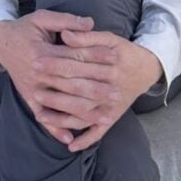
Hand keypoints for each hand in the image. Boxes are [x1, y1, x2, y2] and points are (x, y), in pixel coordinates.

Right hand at [0, 11, 111, 144]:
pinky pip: (43, 117)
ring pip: (62, 103)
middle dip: (96, 89)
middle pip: (71, 83)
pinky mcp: (28, 97)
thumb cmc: (25, 29)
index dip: (95, 56)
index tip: (114, 58)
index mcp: (42, 52)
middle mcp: (37, 72)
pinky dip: (55, 129)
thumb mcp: (41, 18)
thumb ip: (65, 20)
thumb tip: (90, 22)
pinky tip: (70, 139)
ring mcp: (32, 88)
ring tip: (106, 116)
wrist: (1, 42)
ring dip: (84, 112)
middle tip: (117, 93)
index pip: (73, 56)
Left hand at [33, 29, 162, 151]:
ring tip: (39, 115)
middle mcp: (110, 88)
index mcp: (108, 65)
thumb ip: (85, 36)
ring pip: (84, 114)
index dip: (55, 63)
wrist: (147, 69)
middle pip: (78, 91)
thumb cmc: (123, 50)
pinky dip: (85, 140)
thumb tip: (64, 35)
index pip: (76, 64)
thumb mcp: (108, 37)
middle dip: (54, 92)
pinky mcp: (112, 116)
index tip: (35, 62)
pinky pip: (98, 132)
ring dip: (62, 118)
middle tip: (33, 91)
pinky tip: (69, 145)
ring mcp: (111, 105)